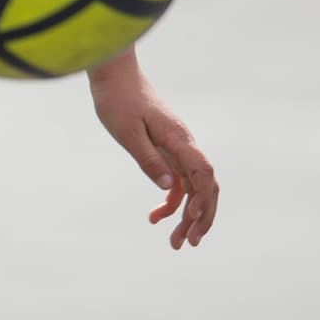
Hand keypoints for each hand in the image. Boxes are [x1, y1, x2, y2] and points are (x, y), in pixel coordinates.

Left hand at [88, 50, 218, 250]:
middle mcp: (184, 144)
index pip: (202, 173)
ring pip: (192, 187)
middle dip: (201, 217)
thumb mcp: (127, 133)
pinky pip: (176, 181)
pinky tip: (154, 217)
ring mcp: (177, 148)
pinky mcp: (166, 150)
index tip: (190, 221)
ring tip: (175, 243)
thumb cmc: (117, 100)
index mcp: (178, 139)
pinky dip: (170, 201)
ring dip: (187, 216)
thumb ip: (148, 159)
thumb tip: (169, 187)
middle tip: (188, 244)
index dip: (202, 199)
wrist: (114, 75)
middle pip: (205, 185)